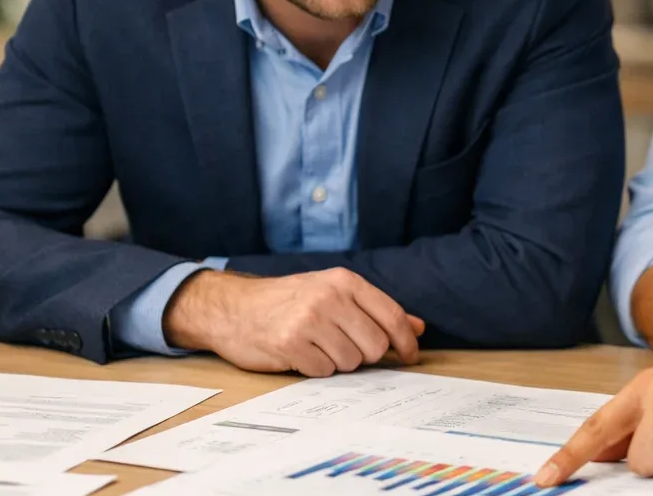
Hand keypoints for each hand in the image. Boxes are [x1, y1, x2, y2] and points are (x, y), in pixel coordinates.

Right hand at [163, 268, 424, 376]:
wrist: (234, 308)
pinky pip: (324, 371)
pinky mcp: (290, 344)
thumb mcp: (333, 293)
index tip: (410, 357)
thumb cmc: (289, 301)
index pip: (391, 316)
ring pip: (351, 361)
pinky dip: (316, 368)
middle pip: (374, 345)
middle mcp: (329, 297)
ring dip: (338, 362)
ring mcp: (309, 320)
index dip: (406, 342)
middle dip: (365, 355)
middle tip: (344, 347)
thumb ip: (375, 309)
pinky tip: (302, 354)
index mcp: (344, 281)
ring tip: (317, 346)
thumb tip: (417, 328)